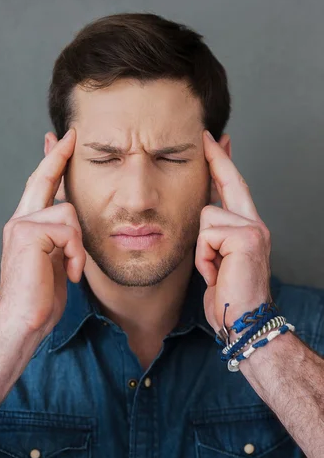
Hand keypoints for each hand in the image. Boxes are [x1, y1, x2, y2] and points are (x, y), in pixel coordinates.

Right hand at [0, 128, 85, 337]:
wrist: (22, 322)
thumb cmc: (40, 299)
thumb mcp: (55, 262)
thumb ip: (60, 239)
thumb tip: (72, 224)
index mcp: (27, 227)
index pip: (39, 188)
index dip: (50, 163)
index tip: (58, 141)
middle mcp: (20, 221)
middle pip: (42, 179)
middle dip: (57, 156)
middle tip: (70, 135)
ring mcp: (21, 225)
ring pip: (68, 211)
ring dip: (78, 245)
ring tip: (72, 268)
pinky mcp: (27, 233)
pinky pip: (69, 231)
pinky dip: (76, 255)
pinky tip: (70, 274)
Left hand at [195, 130, 271, 339]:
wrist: (244, 321)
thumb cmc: (229, 297)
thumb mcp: (217, 261)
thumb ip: (213, 237)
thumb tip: (202, 216)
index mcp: (247, 229)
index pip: (234, 189)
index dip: (223, 165)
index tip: (216, 142)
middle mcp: (254, 224)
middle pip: (231, 182)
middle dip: (216, 160)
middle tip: (208, 136)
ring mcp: (253, 228)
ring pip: (207, 216)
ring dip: (202, 248)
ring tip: (214, 270)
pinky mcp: (245, 237)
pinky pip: (207, 235)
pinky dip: (204, 258)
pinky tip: (216, 273)